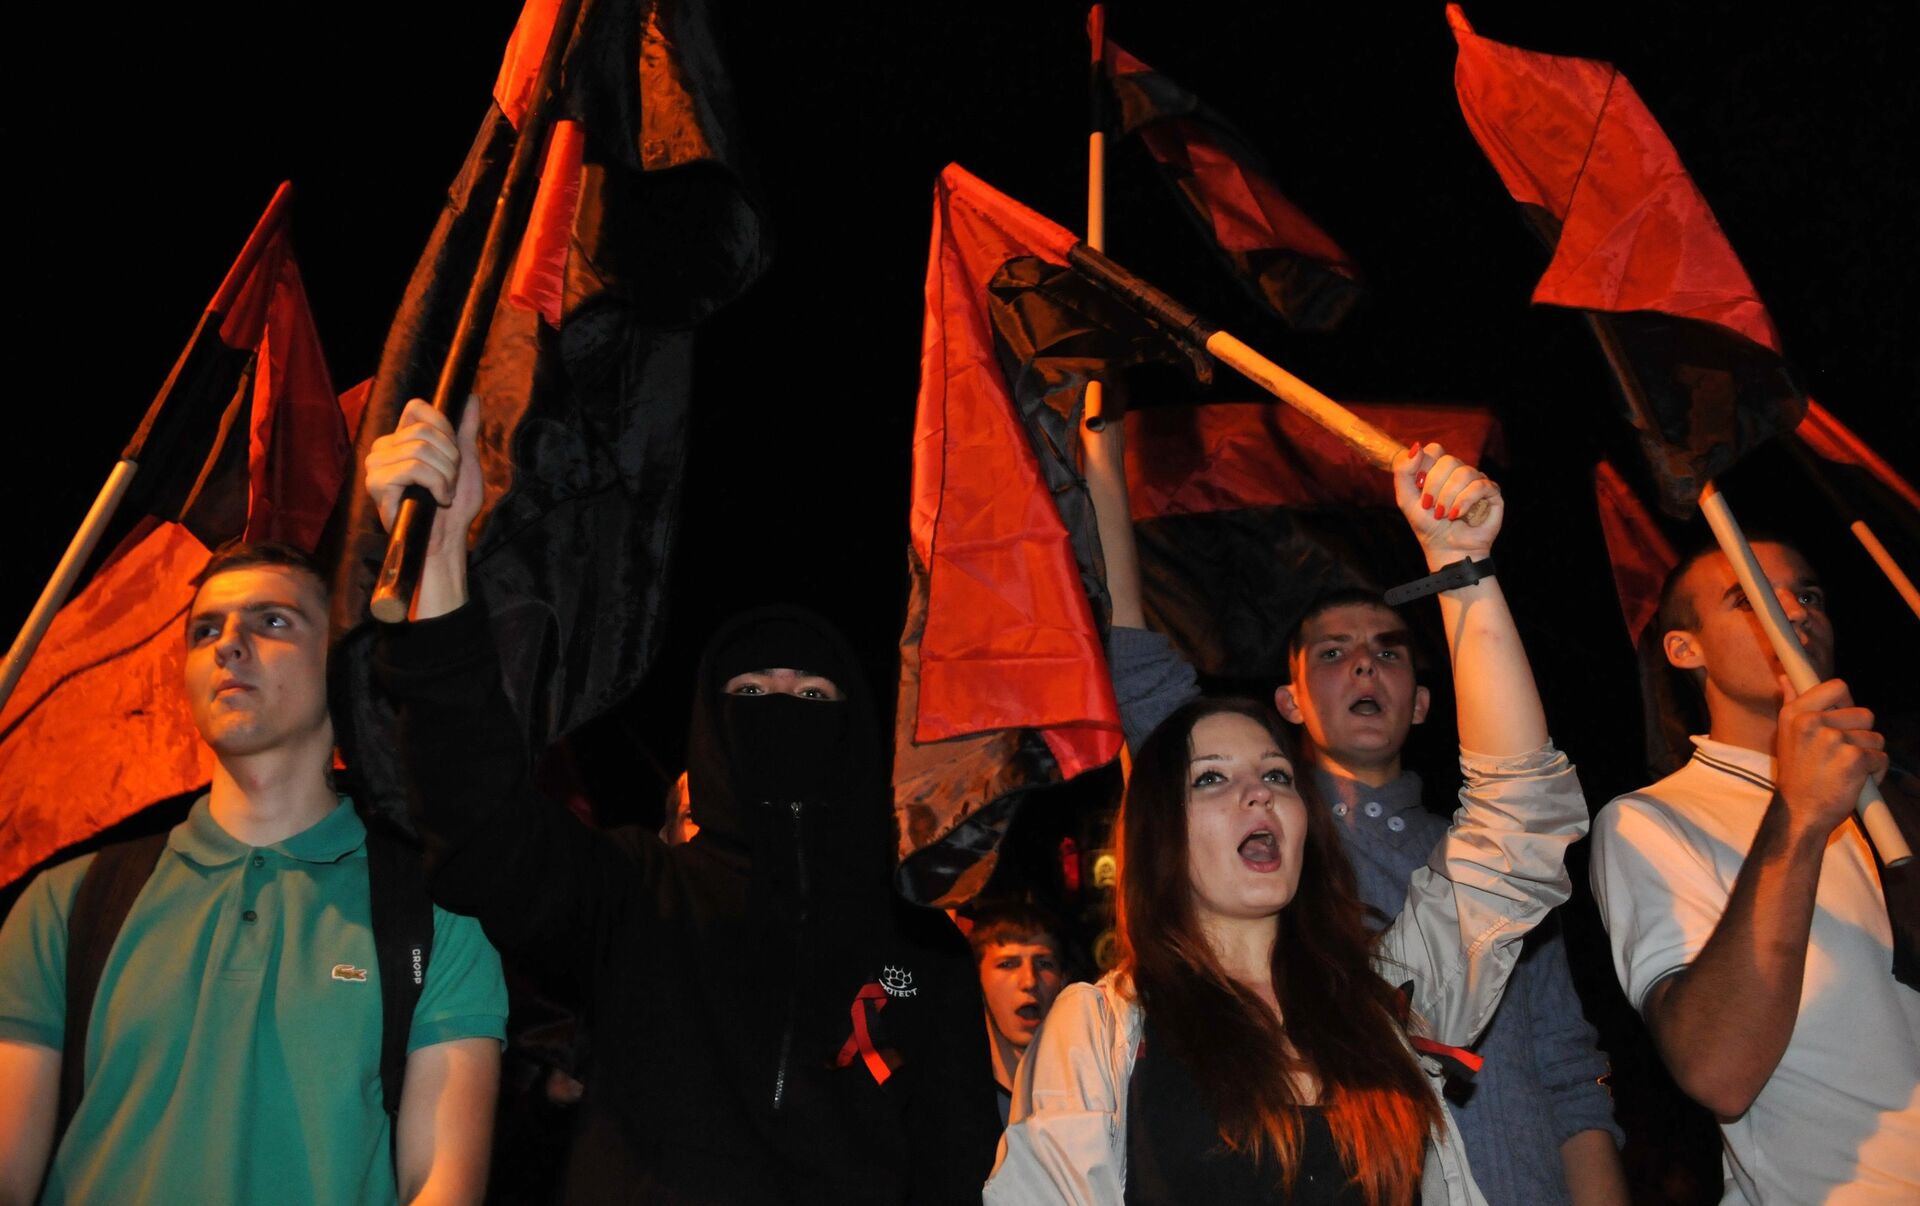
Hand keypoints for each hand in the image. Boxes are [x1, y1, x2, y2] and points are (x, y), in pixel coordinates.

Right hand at [364, 398, 483, 563]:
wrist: (447, 538)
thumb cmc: (453, 504)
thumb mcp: (465, 460)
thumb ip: (466, 428)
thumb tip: (472, 397)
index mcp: (400, 438)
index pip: (417, 407)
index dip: (443, 426)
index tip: (454, 454)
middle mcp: (383, 447)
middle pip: (424, 431)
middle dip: (450, 459)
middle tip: (451, 481)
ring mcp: (376, 465)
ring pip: (420, 449)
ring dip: (445, 474)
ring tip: (445, 492)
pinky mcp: (376, 484)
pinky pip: (414, 468)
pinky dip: (437, 484)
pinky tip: (438, 499)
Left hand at [1394, 442, 1502, 566]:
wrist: (1447, 550)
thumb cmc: (1427, 526)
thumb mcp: (1406, 499)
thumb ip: (1403, 472)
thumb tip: (1417, 446)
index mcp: (1439, 470)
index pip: (1434, 450)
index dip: (1425, 467)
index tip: (1420, 489)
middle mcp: (1459, 472)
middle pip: (1448, 460)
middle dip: (1435, 486)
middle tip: (1430, 507)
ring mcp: (1476, 481)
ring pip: (1464, 472)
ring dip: (1449, 497)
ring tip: (1444, 515)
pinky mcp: (1492, 493)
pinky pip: (1480, 485)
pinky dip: (1465, 501)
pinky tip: (1458, 515)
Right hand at [1772, 676, 1886, 836]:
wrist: (1799, 813)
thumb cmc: (1797, 776)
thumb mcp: (1787, 736)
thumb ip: (1791, 703)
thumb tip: (1785, 678)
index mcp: (1795, 713)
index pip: (1837, 687)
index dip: (1847, 703)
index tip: (1841, 719)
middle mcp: (1812, 722)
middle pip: (1864, 714)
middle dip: (1861, 735)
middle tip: (1842, 754)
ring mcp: (1833, 740)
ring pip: (1875, 737)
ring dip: (1869, 755)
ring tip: (1847, 770)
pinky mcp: (1853, 758)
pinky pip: (1880, 758)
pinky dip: (1875, 772)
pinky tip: (1856, 781)